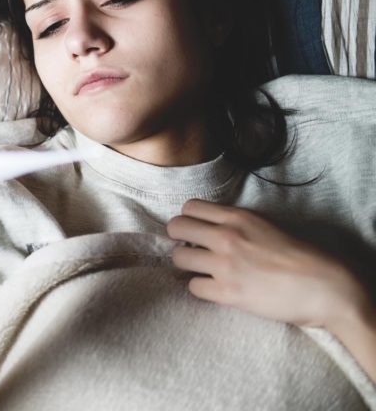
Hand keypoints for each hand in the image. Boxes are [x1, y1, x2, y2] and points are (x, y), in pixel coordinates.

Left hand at [167, 199, 370, 329]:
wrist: (324, 287)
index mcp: (238, 217)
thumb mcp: (266, 226)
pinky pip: (193, 287)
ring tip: (203, 270)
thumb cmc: (301, 257)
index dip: (189, 219)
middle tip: (193, 249)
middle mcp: (226, 237)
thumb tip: (210, 227)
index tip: (196, 231)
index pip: (190, 207)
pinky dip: (201, 288)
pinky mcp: (227, 292)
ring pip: (178, 257)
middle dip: (180, 239)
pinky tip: (215, 288)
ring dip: (188, 264)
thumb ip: (236, 223)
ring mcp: (225, 265)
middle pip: (175, 227)